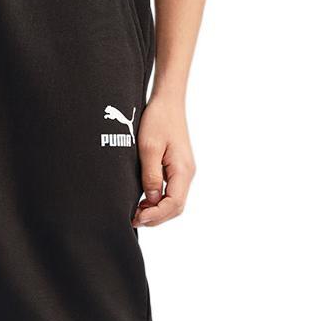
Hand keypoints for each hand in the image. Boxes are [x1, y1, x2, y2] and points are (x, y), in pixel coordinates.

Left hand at [134, 95, 195, 227]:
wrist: (167, 101)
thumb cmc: (157, 120)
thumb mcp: (149, 148)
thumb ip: (151, 176)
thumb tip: (151, 200)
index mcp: (183, 170)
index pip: (174, 203)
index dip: (155, 215)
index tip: (136, 217)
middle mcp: (187, 173)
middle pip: (176, 207)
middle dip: (156, 217)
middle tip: (133, 218)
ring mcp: (183, 172)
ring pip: (174, 202)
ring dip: (156, 211)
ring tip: (136, 212)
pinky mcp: (177, 169)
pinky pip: (171, 193)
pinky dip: (158, 202)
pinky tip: (143, 202)